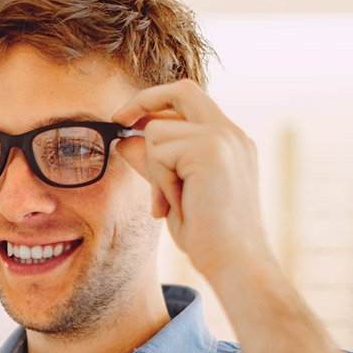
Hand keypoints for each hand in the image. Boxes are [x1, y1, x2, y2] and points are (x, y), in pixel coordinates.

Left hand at [112, 79, 275, 282]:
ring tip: (171, 203)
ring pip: (158, 131)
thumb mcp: (173, 192)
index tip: (127, 119)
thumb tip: (125, 140)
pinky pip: (159, 152)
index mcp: (230, 142)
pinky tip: (177, 204)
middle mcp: (231, 134)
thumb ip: (153, 163)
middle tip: (117, 120)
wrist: (234, 262)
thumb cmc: (207, 236)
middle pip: (182, 89)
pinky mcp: (210, 148)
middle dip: (143, 100)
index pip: (191, 101)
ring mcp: (224, 138)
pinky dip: (159, 181)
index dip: (156, 104)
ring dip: (154, 171)